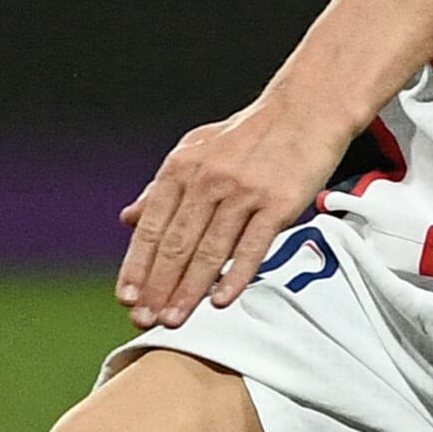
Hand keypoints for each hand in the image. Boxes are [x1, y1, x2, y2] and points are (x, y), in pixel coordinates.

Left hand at [120, 99, 352, 328]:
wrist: (305, 110)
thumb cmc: (248, 135)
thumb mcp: (195, 151)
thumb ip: (161, 187)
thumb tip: (128, 218)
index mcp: (182, 168)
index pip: (151, 227)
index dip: (137, 266)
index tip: (127, 298)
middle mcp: (208, 180)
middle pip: (176, 245)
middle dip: (157, 287)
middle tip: (145, 320)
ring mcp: (243, 192)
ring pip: (210, 251)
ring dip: (189, 291)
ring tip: (175, 319)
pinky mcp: (278, 203)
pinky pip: (252, 246)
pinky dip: (236, 276)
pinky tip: (221, 301)